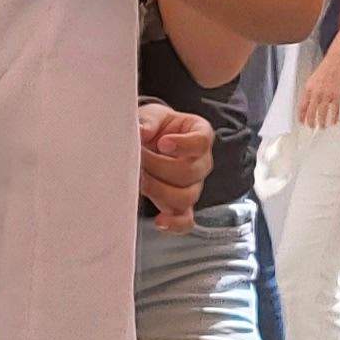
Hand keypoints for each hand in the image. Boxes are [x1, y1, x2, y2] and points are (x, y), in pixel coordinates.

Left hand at [135, 100, 212, 231]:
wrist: (150, 142)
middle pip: (189, 172)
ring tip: (139, 179)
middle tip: (138, 158)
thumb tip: (142, 132)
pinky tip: (160, 220)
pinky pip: (186, 221)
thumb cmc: (155, 127)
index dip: (183, 145)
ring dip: (159, 190)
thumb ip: (148, 121)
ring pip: (186, 197)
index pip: (202, 142)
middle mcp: (202, 162)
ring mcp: (194, 186)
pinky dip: (174, 223)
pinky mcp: (182, 205)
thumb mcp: (152, 115)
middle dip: (158, 167)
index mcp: (200, 134)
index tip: (162, 143)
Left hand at [295, 50, 339, 130]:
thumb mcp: (312, 79)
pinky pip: (335, 109)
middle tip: (311, 127)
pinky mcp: (337, 95)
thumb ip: (310, 91)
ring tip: (322, 127)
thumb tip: (308, 103)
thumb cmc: (325, 69)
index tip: (301, 122)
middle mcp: (317, 92)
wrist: (336, 61)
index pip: (302, 106)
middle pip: (311, 112)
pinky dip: (334, 117)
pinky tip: (333, 122)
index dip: (301, 115)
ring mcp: (327, 94)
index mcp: (308, 88)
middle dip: (310, 122)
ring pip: (323, 113)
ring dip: (322, 122)